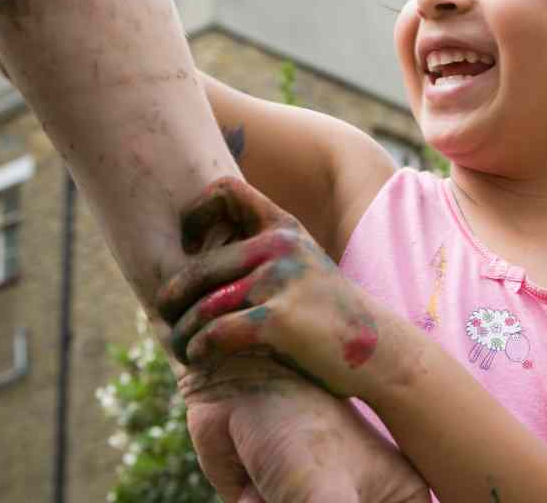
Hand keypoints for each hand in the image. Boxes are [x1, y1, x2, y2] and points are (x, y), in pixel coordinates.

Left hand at [162, 177, 426, 501]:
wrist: (379, 352)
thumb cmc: (330, 315)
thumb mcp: (303, 266)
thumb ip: (264, 251)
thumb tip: (200, 253)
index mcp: (283, 226)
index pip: (225, 190)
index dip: (195, 213)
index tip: (190, 248)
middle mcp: (280, 245)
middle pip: (198, 266)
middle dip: (172, 297)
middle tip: (167, 318)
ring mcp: (279, 280)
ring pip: (202, 305)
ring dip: (182, 332)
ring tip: (181, 346)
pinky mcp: (278, 320)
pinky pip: (215, 332)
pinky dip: (199, 348)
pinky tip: (199, 357)